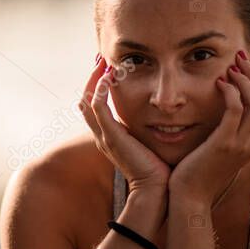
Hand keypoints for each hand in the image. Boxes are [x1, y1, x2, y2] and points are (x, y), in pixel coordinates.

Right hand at [79, 55, 169, 195]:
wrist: (155, 189)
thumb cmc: (158, 169)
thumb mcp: (150, 144)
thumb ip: (150, 130)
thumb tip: (164, 117)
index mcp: (109, 137)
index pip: (95, 106)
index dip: (98, 86)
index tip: (110, 69)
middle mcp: (101, 135)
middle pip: (86, 100)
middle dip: (93, 79)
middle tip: (101, 59)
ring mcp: (104, 135)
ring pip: (88, 101)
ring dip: (95, 79)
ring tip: (103, 62)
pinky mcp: (111, 136)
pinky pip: (98, 108)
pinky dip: (101, 91)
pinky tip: (109, 77)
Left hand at [168, 50, 249, 205]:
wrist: (188, 199)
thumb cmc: (196, 175)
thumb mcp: (216, 153)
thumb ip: (223, 135)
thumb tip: (220, 118)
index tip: (243, 66)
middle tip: (240, 56)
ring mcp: (241, 145)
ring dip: (244, 79)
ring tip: (231, 65)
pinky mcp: (225, 144)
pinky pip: (235, 110)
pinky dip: (230, 92)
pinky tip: (219, 82)